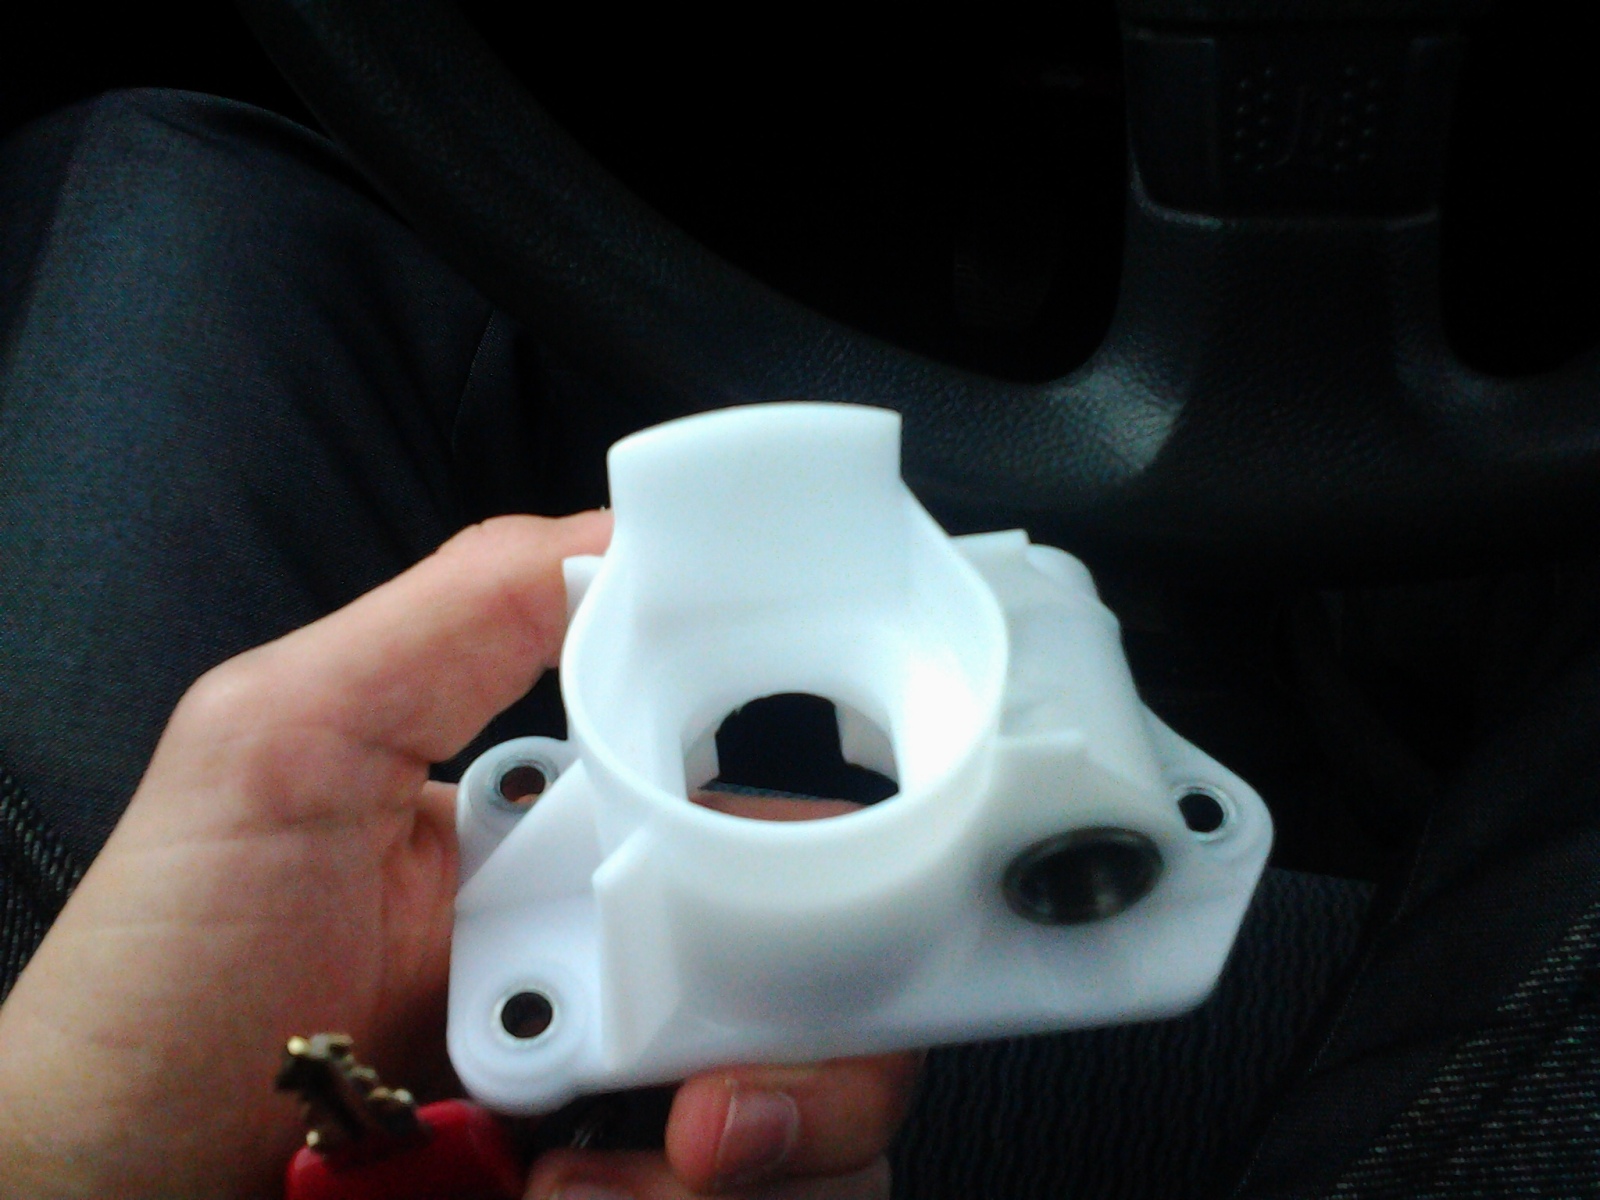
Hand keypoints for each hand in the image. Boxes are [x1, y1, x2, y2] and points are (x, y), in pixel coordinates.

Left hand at [0, 513, 916, 1199]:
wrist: (114, 1187)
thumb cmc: (165, 976)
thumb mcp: (286, 740)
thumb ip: (456, 617)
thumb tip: (638, 538)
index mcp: (583, 850)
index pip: (774, 839)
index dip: (840, 866)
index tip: (854, 901)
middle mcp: (631, 979)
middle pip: (832, 993)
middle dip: (827, 1048)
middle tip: (710, 1100)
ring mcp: (630, 1108)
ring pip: (821, 1117)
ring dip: (768, 1141)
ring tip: (604, 1174)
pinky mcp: (627, 1193)